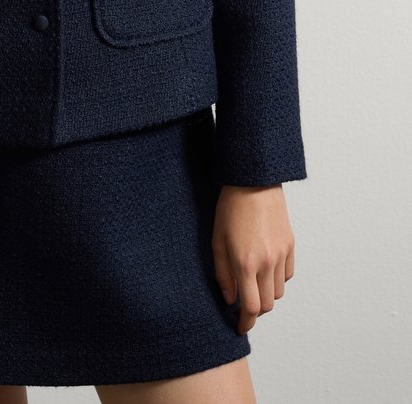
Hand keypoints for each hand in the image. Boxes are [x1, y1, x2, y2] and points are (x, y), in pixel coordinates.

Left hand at [211, 184, 295, 334]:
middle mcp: (267, 262)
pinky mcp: (290, 245)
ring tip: (252, 284)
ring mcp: (281, 254)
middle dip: (254, 311)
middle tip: (243, 306)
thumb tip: (229, 298)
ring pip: (278, 291)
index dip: (245, 322)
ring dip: (265, 294)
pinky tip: (265, 269)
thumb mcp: (217, 239)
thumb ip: (222, 273)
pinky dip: (277, 279)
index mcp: (245, 262)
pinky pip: (288, 274)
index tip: (240, 326)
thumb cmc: (230, 207)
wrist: (254, 181)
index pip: (250, 307)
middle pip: (266, 304)